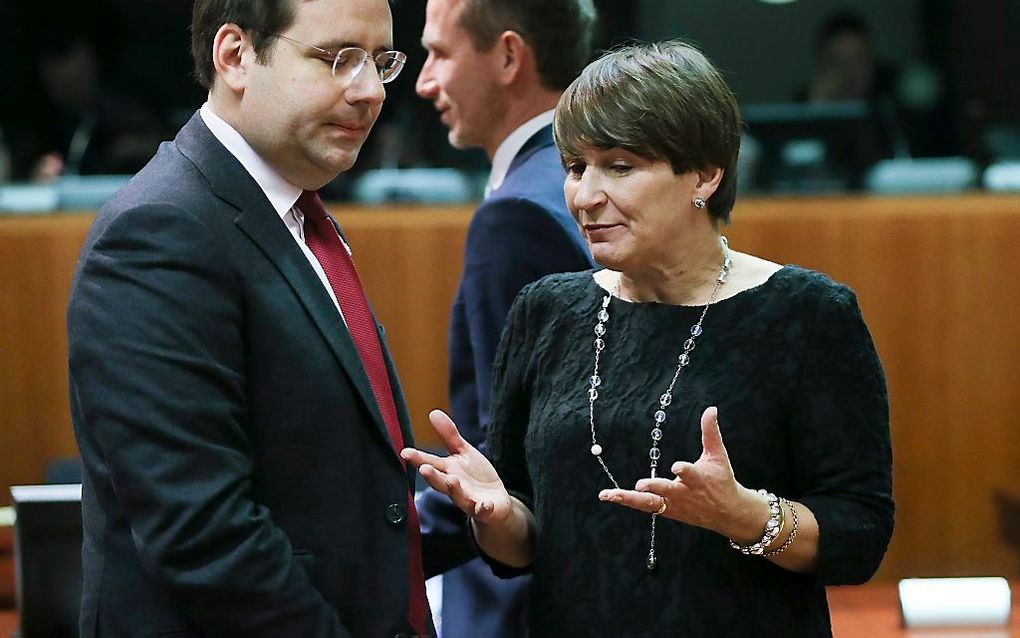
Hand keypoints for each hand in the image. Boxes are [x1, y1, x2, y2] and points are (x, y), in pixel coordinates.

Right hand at [401, 410, 512, 525]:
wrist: (495, 504)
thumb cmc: (475, 477)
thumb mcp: (463, 452)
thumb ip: (448, 435)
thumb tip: (433, 412)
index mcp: (448, 471)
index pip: (431, 463)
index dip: (417, 458)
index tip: (404, 452)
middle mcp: (454, 487)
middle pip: (440, 481)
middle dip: (432, 476)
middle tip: (424, 468)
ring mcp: (468, 500)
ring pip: (459, 496)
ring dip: (455, 490)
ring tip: (451, 480)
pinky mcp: (485, 510)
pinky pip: (483, 511)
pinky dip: (483, 508)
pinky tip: (484, 504)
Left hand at [598, 406, 765, 538]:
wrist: (728, 512)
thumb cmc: (721, 480)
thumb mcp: (717, 455)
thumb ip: (710, 432)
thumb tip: (711, 408)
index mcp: (697, 479)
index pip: (690, 473)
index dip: (683, 470)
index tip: (677, 467)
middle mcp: (683, 493)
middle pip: (666, 491)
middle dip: (654, 487)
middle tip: (640, 485)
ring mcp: (673, 504)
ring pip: (650, 503)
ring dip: (629, 499)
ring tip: (609, 494)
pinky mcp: (666, 512)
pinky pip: (644, 506)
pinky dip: (628, 501)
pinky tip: (609, 496)